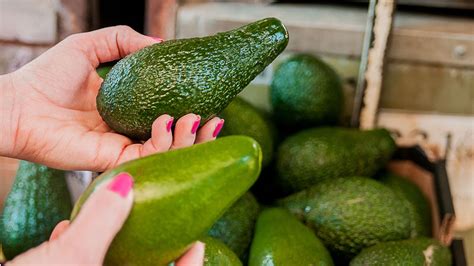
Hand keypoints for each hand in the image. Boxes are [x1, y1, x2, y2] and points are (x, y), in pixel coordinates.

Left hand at [0, 26, 224, 170]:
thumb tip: (160, 43)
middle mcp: (126, 132)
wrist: (16, 104)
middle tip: (213, 118)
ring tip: (193, 118)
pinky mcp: (111, 161)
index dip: (190, 113)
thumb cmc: (45, 76)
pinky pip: (147, 158)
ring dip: (186, 139)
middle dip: (197, 134)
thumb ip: (123, 40)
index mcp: (125, 110)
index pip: (166, 116)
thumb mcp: (88, 46)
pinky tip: (166, 122)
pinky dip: (163, 144)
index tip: (208, 102)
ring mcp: (120, 148)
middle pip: (173, 140)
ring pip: (166, 154)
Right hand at [7, 173, 204, 264]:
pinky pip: (80, 264)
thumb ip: (102, 220)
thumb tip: (126, 185)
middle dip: (147, 242)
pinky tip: (66, 231)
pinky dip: (78, 249)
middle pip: (143, 264)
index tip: (197, 241)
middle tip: (155, 216)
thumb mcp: (71, 258)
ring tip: (112, 216)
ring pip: (110, 263)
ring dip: (108, 242)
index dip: (191, 264)